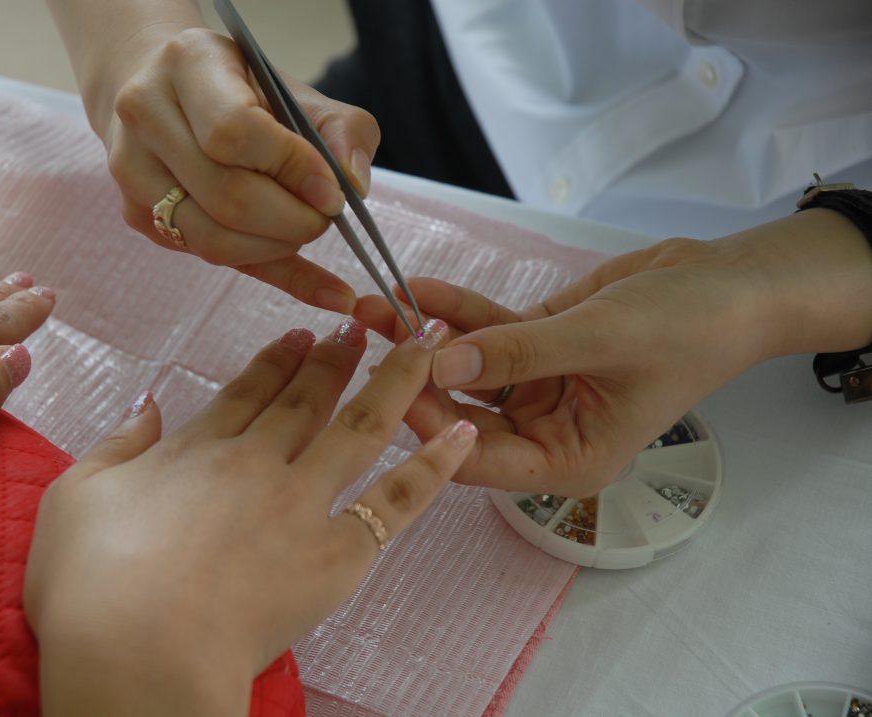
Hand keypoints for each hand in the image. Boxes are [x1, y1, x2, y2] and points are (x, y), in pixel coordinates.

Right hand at [23, 318, 474, 715]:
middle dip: (337, 358)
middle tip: (364, 325)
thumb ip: (117, 444)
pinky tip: (463, 432)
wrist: (136, 653)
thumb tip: (146, 403)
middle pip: (305, 399)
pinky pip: (398, 501)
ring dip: (394, 379)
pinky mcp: (339, 553)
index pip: (246, 392)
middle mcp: (256, 463)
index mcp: (197, 451)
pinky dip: (435, 465)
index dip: (277, 360)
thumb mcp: (75, 497)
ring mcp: (302, 503)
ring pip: (360, 427)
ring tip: (423, 342)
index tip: (301, 334)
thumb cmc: (91, 585)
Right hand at [97, 26, 379, 311]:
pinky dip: (273, 273)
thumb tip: (354, 185)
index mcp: (187, 63)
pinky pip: (209, 258)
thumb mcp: (298, 91)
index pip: (234, 133)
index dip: (292, 169)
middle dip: (291, 220)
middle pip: (226, 196)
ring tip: (303, 231)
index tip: (333, 191)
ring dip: (276, 248)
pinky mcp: (136, 214)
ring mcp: (131, 170)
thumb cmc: (241, 90)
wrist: (165, 90)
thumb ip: (342, 130)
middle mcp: (145, 114)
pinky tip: (324, 289)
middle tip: (324, 219)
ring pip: (211, 239)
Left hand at [355, 210, 871, 497]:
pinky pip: (484, 330)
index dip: (432, 431)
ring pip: (466, 368)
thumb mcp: (599, 341)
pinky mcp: (533, 345)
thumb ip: (517, 353)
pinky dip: (454, 310)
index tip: (391, 392)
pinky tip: (415, 288)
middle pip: (462, 412)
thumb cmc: (685, 329)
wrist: (727, 284)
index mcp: (566, 459)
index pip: (480, 459)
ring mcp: (535, 386)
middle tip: (369, 341)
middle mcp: (544, 431)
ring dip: (423, 338)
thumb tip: (440, 363)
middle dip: (415, 377)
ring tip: (374, 305)